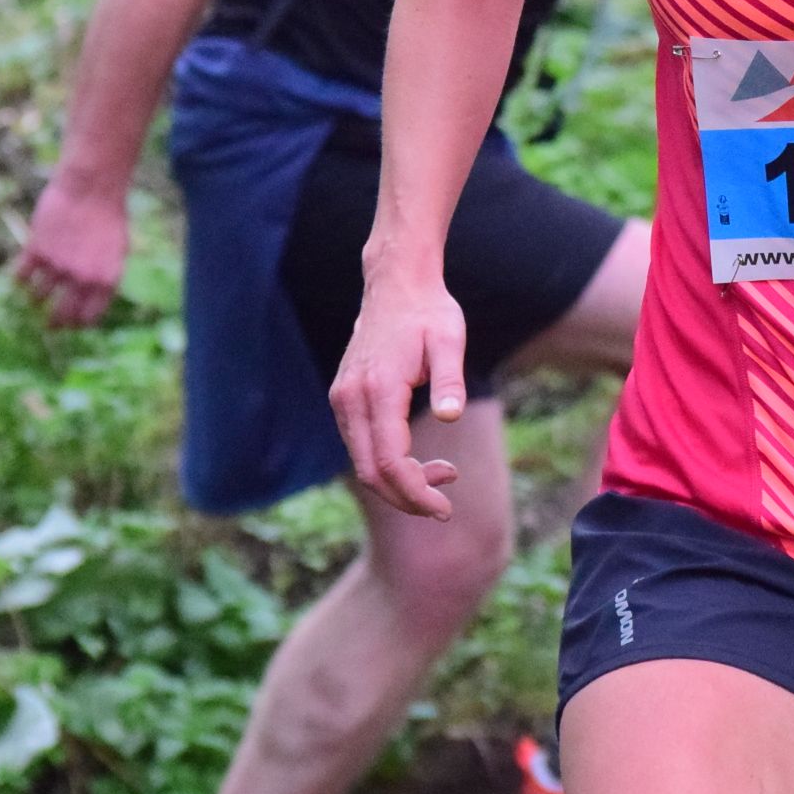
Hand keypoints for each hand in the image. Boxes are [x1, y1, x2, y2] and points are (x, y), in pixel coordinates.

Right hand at [15, 176, 129, 327]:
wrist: (92, 187)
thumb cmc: (108, 215)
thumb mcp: (117, 251)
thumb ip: (102, 276)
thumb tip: (89, 300)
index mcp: (105, 280)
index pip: (87, 318)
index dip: (76, 324)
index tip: (69, 324)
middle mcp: (81, 278)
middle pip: (60, 315)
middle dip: (53, 322)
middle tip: (48, 323)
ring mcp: (58, 265)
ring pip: (37, 296)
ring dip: (36, 296)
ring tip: (36, 291)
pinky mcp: (38, 250)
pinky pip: (20, 276)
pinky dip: (19, 278)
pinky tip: (21, 274)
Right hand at [329, 273, 469, 519]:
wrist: (396, 284)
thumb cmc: (429, 312)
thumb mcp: (450, 340)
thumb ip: (450, 379)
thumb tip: (450, 418)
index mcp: (378, 388)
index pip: (390, 461)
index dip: (415, 493)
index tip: (444, 509)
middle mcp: (351, 398)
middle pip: (371, 472)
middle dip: (407, 497)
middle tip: (445, 504)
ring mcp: (342, 398)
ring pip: (363, 462)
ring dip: (399, 481)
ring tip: (443, 474)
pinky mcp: (343, 397)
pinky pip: (360, 445)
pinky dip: (386, 462)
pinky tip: (418, 459)